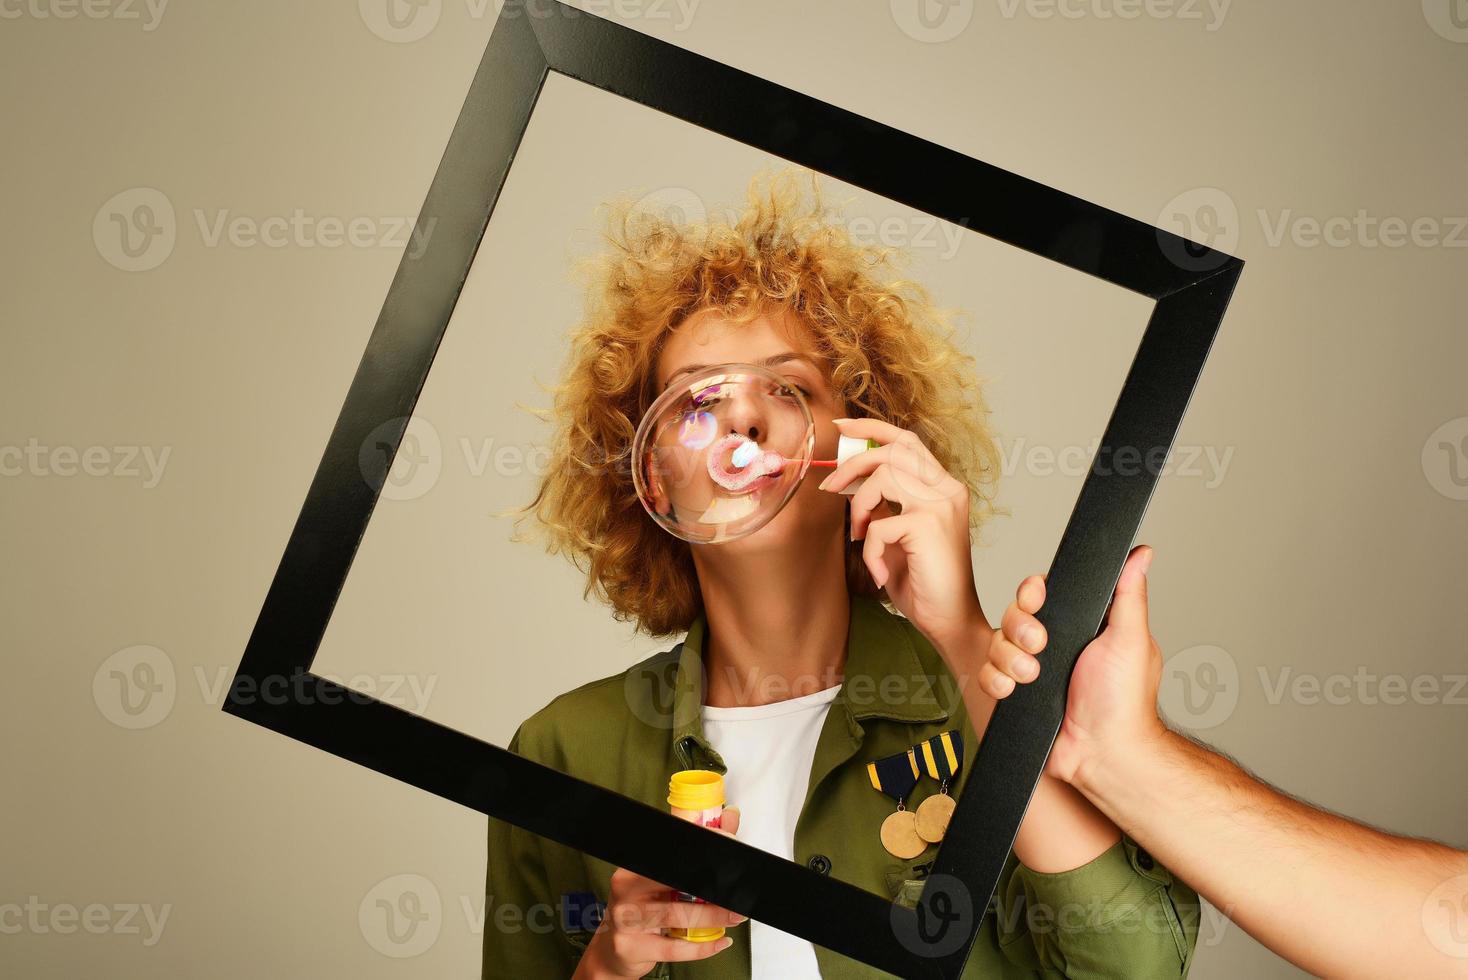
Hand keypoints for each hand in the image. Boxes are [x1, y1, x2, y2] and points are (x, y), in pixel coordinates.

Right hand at [573, 808, 745, 978]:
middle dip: (711, 888)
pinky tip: (719, 941)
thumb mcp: (662, 882)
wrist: (613, 953)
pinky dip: (702, 947)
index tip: (726, 845)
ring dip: (713, 917)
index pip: (667, 853)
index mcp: (633, 868)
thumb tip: (728, 817)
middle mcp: (625, 891)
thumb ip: (698, 850)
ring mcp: (626, 920)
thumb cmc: (641, 911)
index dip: (699, 849)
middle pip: (675, 883)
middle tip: (737, 890)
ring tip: (734, 915)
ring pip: (678, 915)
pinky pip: (674, 947)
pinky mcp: (632, 947)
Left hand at [817, 417, 986, 663]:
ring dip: (860, 507)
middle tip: (829, 487)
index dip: (873, 429)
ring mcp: (942, 504)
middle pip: (893, 451)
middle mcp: (948, 489)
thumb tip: (850, 479)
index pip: (908, 442)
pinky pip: (879, 524)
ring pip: (884, 478)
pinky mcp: (930, 525)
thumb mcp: (897, 534)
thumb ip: (884, 504)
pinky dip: (869, 550)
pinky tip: (880, 572)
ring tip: (861, 536)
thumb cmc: (923, 580)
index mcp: (943, 487)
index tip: (841, 426)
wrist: (949, 621)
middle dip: (853, 465)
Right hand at [977, 545, 1167, 783]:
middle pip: (1015, 614)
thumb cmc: (1125, 702)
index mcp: (1080, 626)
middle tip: (1039, 644)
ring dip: (1009, 657)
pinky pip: (987, 674)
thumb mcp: (1131, 639)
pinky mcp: (1015, 694)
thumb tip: (1142, 553)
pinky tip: (1013, 689)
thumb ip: (1129, 593)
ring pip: (998, 643)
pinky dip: (995, 680)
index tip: (1037, 596)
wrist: (1102, 753)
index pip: (1045, 594)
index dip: (1034, 591)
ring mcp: (1032, 669)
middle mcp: (1054, 645)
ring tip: (1031, 675)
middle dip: (1020, 626)